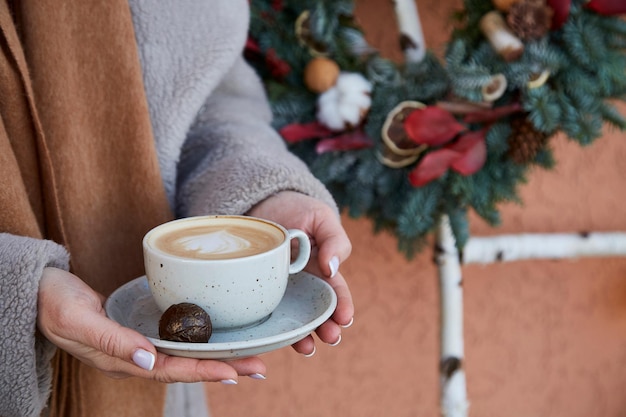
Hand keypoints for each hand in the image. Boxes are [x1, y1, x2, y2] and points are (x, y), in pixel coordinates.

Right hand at [37, 267, 265, 382]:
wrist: (40, 292)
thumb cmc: (55, 304)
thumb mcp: (79, 321)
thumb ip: (113, 341)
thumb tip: (149, 361)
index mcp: (122, 361)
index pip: (170, 371)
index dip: (203, 372)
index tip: (234, 372)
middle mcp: (136, 357)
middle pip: (186, 366)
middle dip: (223, 368)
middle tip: (259, 367)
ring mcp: (139, 343)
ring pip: (184, 353)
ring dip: (217, 355)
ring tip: (249, 356)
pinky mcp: (141, 327)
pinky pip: (175, 336)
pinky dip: (199, 338)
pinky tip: (217, 335)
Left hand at [247, 191, 353, 355]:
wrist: (261, 204)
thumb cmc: (297, 210)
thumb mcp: (320, 217)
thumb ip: (334, 240)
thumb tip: (333, 268)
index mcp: (324, 270)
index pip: (337, 292)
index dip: (343, 306)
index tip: (345, 317)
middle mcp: (305, 286)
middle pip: (318, 313)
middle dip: (327, 328)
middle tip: (331, 337)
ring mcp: (283, 292)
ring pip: (295, 320)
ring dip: (304, 336)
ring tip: (308, 347)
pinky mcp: (261, 293)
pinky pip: (268, 314)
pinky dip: (274, 329)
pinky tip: (276, 339)